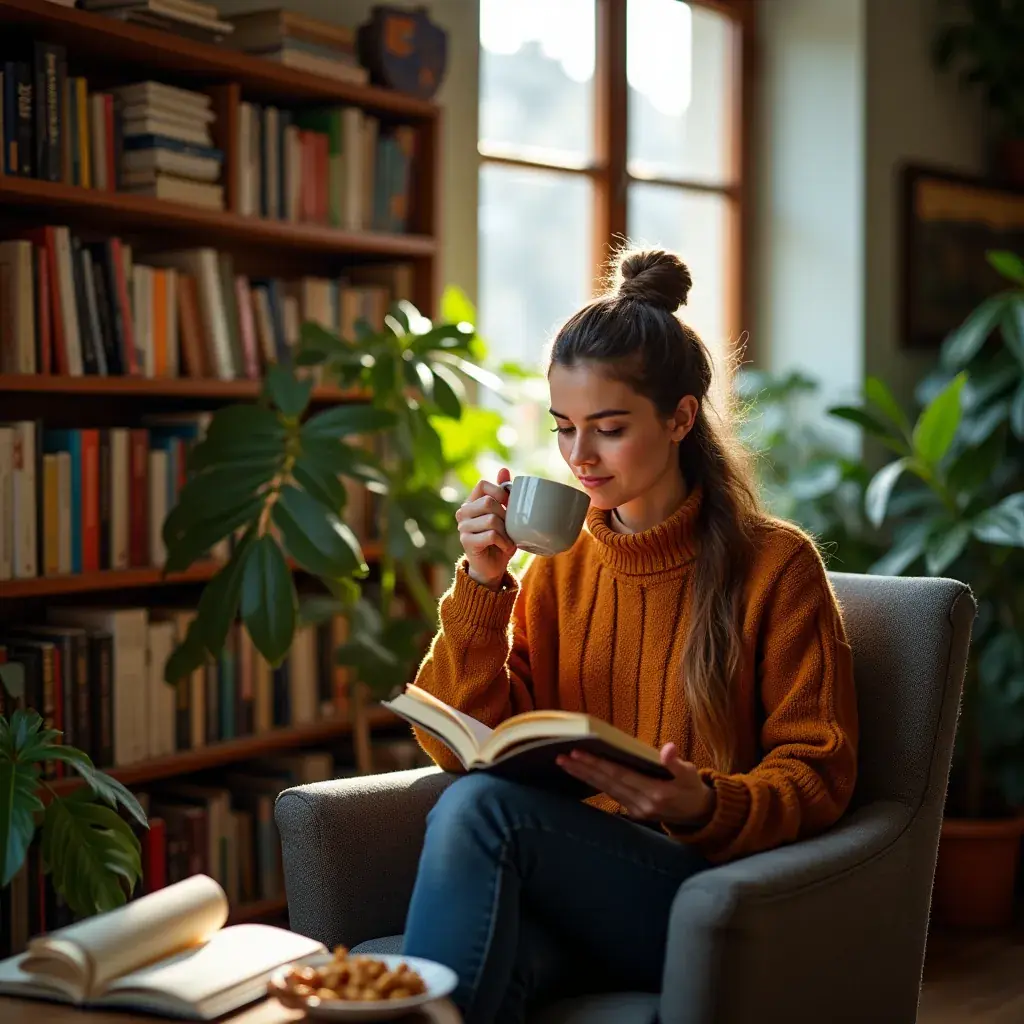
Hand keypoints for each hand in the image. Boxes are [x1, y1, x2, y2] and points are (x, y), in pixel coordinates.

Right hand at [456, 467, 515, 589]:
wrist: (493, 567)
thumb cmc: (501, 539)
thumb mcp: (506, 514)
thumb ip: (503, 493)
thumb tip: (503, 469)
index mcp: (471, 502)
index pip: (482, 484)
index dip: (499, 491)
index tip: (508, 504)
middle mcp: (463, 512)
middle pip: (488, 502)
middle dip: (505, 515)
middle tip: (510, 528)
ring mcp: (462, 527)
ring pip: (491, 519)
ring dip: (506, 532)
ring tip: (508, 540)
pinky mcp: (466, 542)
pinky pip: (491, 535)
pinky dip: (504, 542)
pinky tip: (505, 548)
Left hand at [556, 743, 715, 827]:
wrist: (699, 815)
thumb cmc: (693, 788)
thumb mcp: (690, 773)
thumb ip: (676, 763)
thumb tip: (668, 749)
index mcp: (655, 792)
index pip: (619, 775)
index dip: (597, 764)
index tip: (578, 753)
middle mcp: (642, 804)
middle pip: (606, 783)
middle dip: (583, 769)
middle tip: (561, 757)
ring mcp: (637, 810)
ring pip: (605, 790)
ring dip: (584, 776)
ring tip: (565, 763)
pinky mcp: (634, 813)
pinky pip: (611, 795)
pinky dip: (595, 783)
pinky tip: (581, 774)